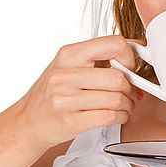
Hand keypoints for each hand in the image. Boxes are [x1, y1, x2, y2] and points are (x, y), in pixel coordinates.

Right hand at [16, 35, 140, 149]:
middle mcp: (64, 75)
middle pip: (117, 77)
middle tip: (128, 91)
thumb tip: (136, 48)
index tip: (129, 67)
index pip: (113, 44)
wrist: (29, 121)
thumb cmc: (52, 92)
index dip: (128, 57)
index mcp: (68, 54)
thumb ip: (98, 56)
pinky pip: (109, 117)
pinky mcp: (71, 121)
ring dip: (127, 105)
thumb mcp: (69, 66)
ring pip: (116, 99)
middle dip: (129, 87)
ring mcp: (65, 99)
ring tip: (123, 105)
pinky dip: (121, 117)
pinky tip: (117, 115)